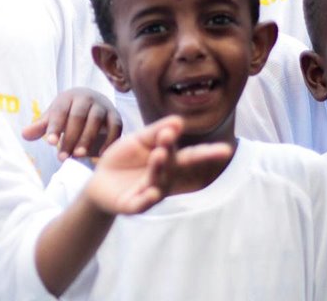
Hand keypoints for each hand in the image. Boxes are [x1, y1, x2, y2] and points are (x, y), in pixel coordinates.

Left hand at [23, 88, 121, 159]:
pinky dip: (108, 141)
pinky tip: (98, 156)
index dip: (54, 126)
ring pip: (95, 120)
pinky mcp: (116, 116)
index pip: (60, 110)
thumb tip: (24, 134)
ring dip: (87, 139)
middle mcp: (87, 98)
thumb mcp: (55, 117)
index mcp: (69, 97)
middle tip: (62, 157)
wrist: (95, 103)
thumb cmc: (70, 113)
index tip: (49, 143)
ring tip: (78, 156)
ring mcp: (102, 106)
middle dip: (70, 137)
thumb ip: (41, 127)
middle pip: (78, 115)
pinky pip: (114, 128)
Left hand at [85, 116, 231, 215]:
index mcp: (168, 162)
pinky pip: (143, 203)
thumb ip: (157, 131)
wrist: (100, 179)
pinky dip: (148, 199)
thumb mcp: (139, 140)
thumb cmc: (124, 159)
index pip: (189, 155)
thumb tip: (178, 120)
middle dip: (186, 160)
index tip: (226, 149)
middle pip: (177, 168)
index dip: (207, 153)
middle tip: (179, 139)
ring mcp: (150, 193)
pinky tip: (152, 191)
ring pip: (159, 181)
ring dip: (160, 168)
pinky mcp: (134, 205)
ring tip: (159, 153)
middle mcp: (164, 179)